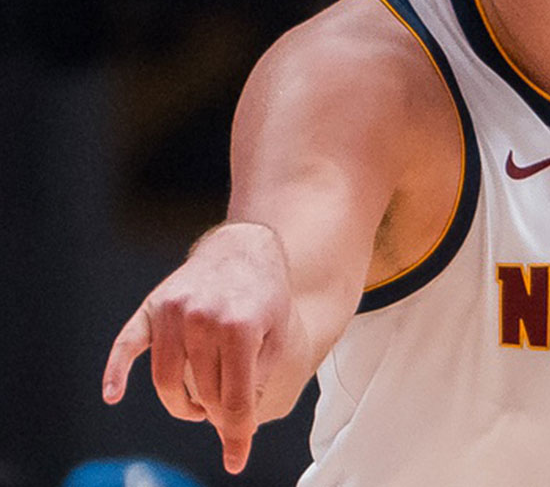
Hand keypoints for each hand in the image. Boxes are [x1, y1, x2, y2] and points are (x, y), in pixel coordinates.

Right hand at [103, 221, 290, 474]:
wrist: (243, 249)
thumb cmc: (266, 297)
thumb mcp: (279, 334)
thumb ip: (259, 378)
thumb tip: (238, 425)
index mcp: (240, 327)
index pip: (234, 396)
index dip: (236, 432)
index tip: (236, 458)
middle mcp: (203, 318)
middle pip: (202, 392)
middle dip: (214, 414)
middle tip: (224, 419)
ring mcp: (173, 312)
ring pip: (166, 380)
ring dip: (180, 404)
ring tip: (197, 410)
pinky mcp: (152, 308)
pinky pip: (127, 345)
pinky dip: (115, 372)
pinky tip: (112, 396)